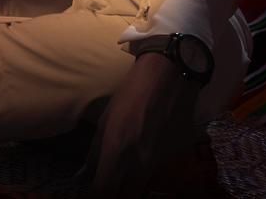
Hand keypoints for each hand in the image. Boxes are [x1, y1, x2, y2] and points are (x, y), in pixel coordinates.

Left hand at [85, 52, 200, 196]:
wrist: (169, 79)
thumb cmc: (130, 95)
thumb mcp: (105, 122)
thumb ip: (95, 153)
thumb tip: (85, 176)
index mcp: (117, 151)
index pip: (104, 191)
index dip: (97, 195)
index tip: (93, 192)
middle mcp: (140, 163)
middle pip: (127, 196)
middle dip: (116, 193)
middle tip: (110, 185)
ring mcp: (163, 164)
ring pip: (146, 189)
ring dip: (134, 187)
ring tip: (127, 176)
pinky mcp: (180, 161)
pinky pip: (164, 178)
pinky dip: (153, 178)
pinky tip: (147, 165)